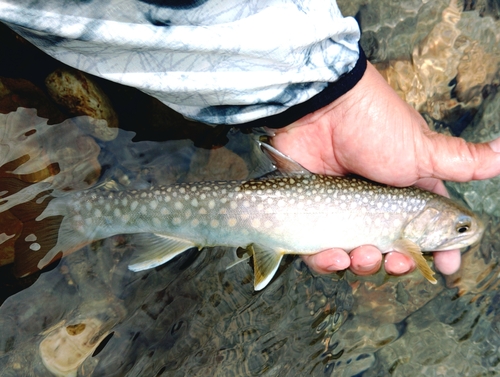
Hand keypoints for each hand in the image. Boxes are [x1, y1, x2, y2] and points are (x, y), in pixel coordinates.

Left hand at [271, 62, 499, 278]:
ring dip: (364, 265)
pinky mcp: (311, 217)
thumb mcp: (423, 150)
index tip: (447, 268)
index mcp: (406, 195)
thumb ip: (463, 162)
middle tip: (398, 260)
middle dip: (398, 264)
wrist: (321, 111)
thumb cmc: (374, 127)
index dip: (439, 252)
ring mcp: (342, 213)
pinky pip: (319, 253)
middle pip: (391, 251)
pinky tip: (333, 256)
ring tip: (365, 255)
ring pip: (355, 257)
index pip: (427, 232)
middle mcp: (376, 207)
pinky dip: (326, 263)